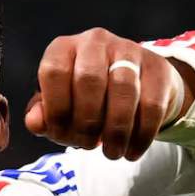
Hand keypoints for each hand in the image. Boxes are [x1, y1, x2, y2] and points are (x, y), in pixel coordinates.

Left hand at [24, 29, 194, 160]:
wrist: (138, 83)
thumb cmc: (89, 96)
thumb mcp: (61, 101)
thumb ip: (44, 113)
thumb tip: (36, 124)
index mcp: (64, 48)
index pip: (53, 72)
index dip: (55, 110)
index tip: (60, 135)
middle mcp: (95, 41)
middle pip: (89, 80)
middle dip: (86, 122)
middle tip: (87, 145)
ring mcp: (129, 51)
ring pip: (124, 90)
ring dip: (116, 131)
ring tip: (112, 153)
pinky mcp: (158, 68)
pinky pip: (151, 104)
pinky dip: (141, 135)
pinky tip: (132, 151)